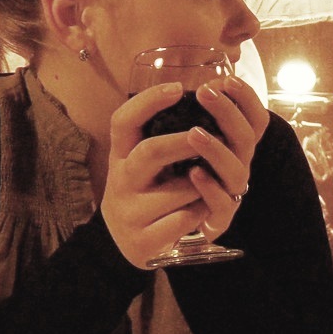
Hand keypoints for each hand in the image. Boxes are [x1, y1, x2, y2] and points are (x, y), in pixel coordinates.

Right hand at [101, 76, 267, 268]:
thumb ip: (159, 135)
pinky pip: (184, 220)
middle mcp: (121, 182)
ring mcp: (131, 213)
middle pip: (149, 152)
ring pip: (178, 190)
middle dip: (184, 142)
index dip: (148, 102)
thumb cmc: (145, 193)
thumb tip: (198, 98)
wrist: (126, 246)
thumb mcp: (142, 164)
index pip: (123, 121)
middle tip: (206, 137)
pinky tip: (204, 207)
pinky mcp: (144, 241)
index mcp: (120, 156)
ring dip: (204, 183)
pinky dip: (201, 210)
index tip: (177, 88)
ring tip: (212, 181)